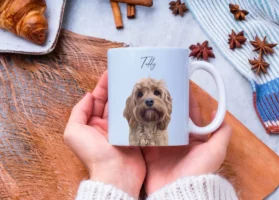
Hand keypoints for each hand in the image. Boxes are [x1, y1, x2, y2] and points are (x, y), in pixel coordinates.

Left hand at [64, 71, 145, 196]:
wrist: (116, 173)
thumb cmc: (94, 155)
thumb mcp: (74, 132)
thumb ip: (78, 112)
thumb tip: (88, 95)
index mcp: (91, 123)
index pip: (97, 100)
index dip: (102, 85)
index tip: (109, 73)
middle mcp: (105, 125)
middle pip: (111, 101)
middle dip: (116, 87)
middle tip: (123, 73)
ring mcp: (120, 129)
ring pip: (123, 107)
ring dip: (126, 95)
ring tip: (132, 81)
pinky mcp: (132, 133)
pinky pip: (134, 116)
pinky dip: (136, 107)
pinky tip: (140, 97)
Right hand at [142, 91, 231, 194]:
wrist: (179, 191)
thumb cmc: (198, 171)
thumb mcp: (215, 151)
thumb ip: (221, 132)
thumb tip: (218, 112)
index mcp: (193, 137)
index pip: (190, 114)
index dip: (186, 100)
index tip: (181, 86)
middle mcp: (178, 140)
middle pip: (172, 117)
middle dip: (167, 104)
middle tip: (159, 90)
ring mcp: (163, 145)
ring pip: (157, 124)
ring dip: (152, 113)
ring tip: (147, 98)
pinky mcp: (150, 153)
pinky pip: (144, 137)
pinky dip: (141, 128)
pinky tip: (137, 116)